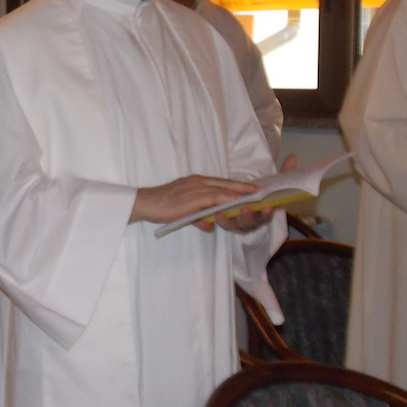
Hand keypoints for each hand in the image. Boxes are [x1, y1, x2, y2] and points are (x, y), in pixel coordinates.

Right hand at [131, 174, 261, 227]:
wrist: (147, 203)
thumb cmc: (161, 207)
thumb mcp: (182, 210)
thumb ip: (197, 215)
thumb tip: (209, 224)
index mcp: (196, 182)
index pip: (220, 183)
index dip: (236, 185)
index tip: (250, 188)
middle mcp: (199, 182)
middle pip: (226, 183)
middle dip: (244, 187)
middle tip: (260, 190)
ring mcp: (197, 188)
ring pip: (224, 189)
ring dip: (241, 192)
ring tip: (255, 196)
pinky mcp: (195, 197)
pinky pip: (216, 197)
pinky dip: (230, 199)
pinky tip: (240, 202)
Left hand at [204, 155, 296, 233]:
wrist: (244, 197)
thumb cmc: (262, 190)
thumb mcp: (274, 182)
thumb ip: (285, 171)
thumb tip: (293, 156)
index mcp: (263, 212)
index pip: (265, 215)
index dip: (266, 213)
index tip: (267, 207)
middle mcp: (251, 220)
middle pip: (250, 222)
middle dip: (248, 216)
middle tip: (245, 209)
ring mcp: (238, 222)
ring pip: (234, 224)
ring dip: (229, 220)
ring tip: (222, 213)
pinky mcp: (226, 220)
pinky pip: (222, 222)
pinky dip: (220, 219)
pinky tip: (216, 214)